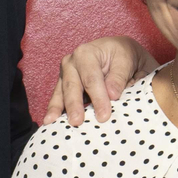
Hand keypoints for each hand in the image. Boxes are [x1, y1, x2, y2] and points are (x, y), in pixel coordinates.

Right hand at [41, 37, 157, 125]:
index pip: (92, 78)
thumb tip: (111, 94)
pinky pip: (57, 97)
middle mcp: (72, 61)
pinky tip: (50, 121)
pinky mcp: (63, 85)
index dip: (98, 98)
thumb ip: (120, 76)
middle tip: (78, 122)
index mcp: (88, 52)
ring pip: (62, 92)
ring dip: (60, 109)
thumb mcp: (128, 60)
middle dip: (75, 105)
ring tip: (55, 124)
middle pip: (72, 85)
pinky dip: (54, 109)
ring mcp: (65, 73)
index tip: (104, 116)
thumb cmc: (124, 56)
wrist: (118, 52)